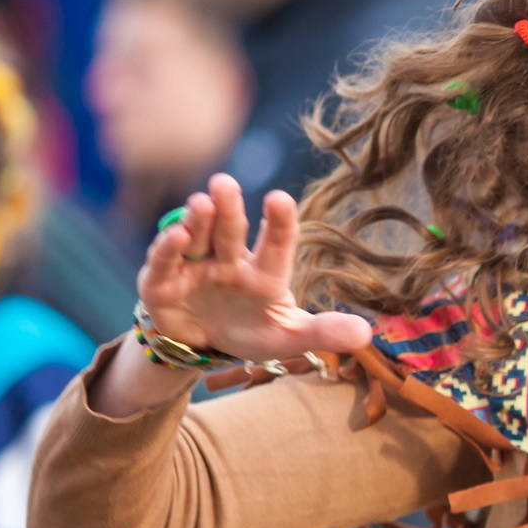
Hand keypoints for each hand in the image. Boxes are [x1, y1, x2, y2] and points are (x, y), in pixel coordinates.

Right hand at [141, 173, 373, 361]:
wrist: (203, 343)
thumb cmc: (250, 330)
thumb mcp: (286, 337)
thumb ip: (322, 332)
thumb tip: (366, 333)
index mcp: (264, 271)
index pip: (276, 243)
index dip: (278, 223)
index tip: (279, 200)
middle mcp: (230, 259)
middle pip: (231, 231)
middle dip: (229, 208)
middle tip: (225, 183)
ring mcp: (195, 266)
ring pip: (197, 237)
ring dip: (198, 220)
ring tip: (202, 202)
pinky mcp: (161, 282)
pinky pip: (163, 262)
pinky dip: (166, 249)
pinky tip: (174, 236)